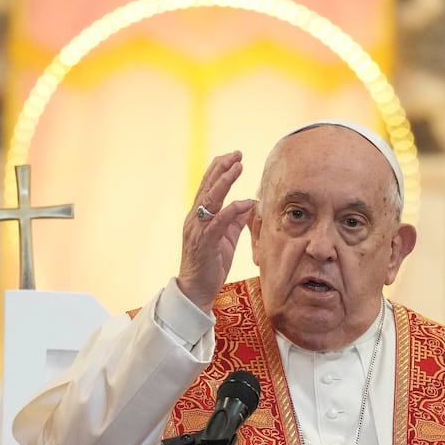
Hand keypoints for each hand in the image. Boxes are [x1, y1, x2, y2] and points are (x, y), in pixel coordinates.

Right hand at [177, 150, 255, 310]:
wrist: (196, 290)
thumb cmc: (211, 265)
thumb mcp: (226, 238)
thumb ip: (235, 220)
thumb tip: (248, 203)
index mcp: (198, 216)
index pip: (207, 187)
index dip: (219, 169)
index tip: (233, 156)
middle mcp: (195, 219)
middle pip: (207, 187)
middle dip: (222, 168)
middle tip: (237, 154)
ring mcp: (198, 230)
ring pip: (210, 200)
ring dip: (224, 182)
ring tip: (237, 166)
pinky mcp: (204, 243)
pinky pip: (218, 222)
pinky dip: (230, 210)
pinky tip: (243, 202)